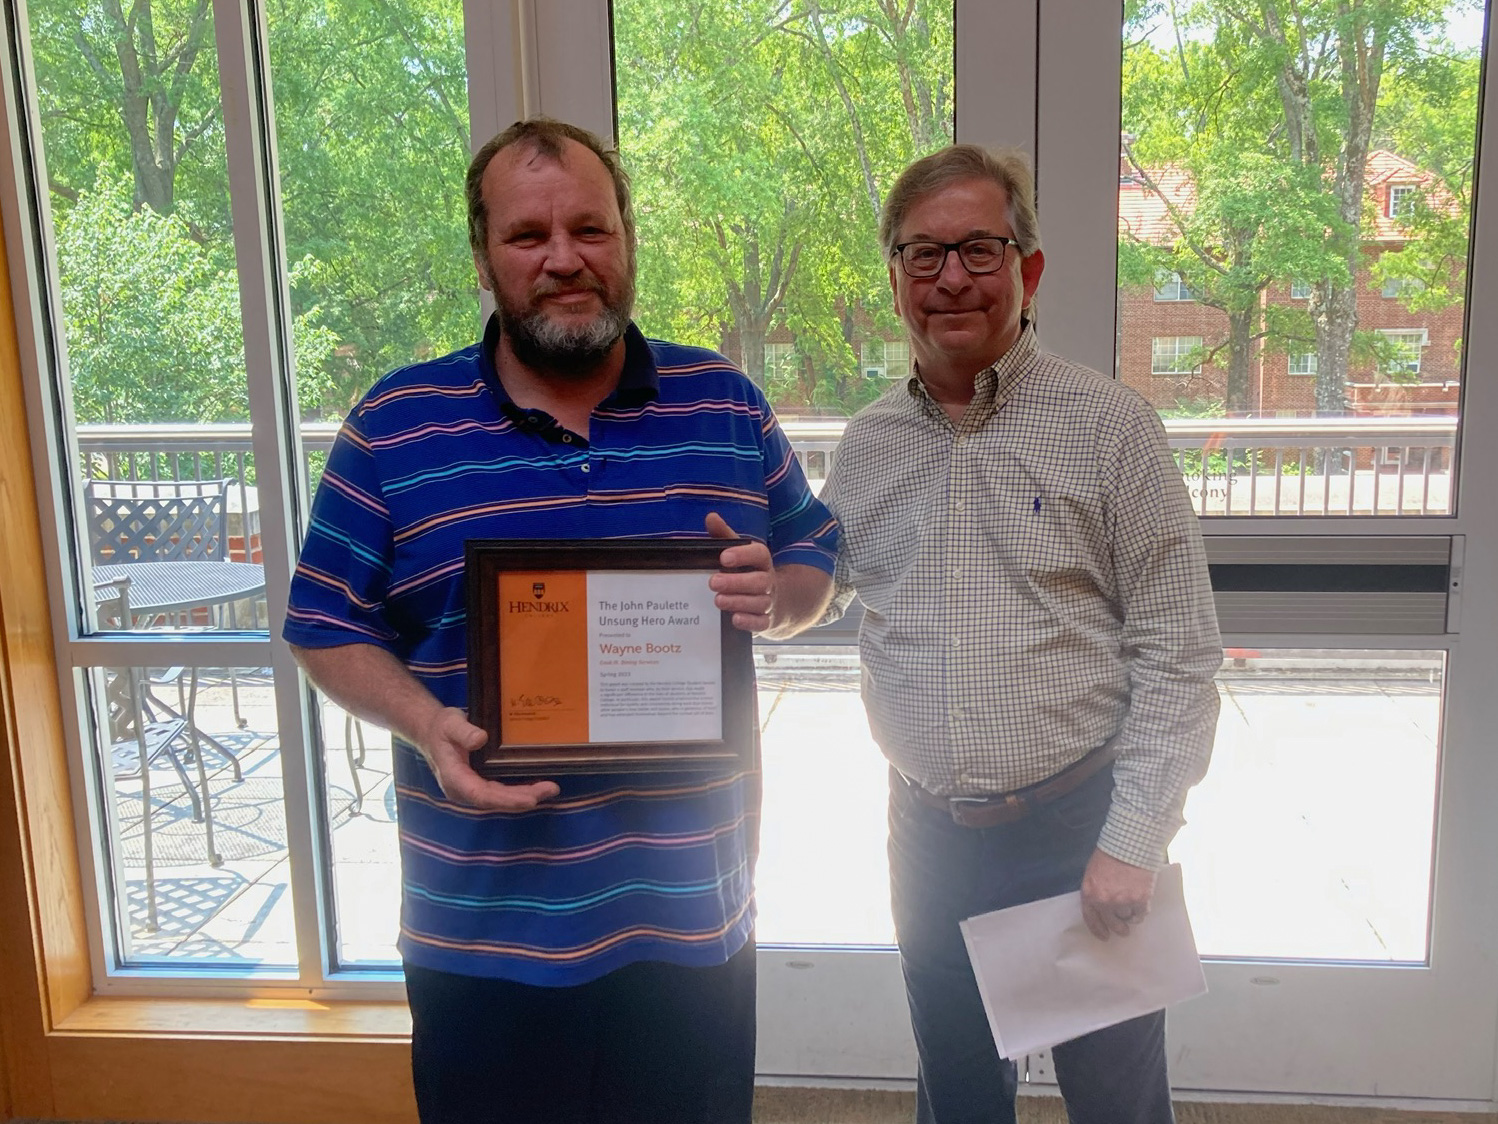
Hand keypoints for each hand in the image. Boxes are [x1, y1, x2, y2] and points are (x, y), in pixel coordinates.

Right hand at [415, 706, 559, 810]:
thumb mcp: (449, 723)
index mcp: (454, 778)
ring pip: (500, 798)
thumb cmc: (440, 728)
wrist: (432, 732)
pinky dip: (519, 790)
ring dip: (525, 795)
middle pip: (495, 800)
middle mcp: (463, 789)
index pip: (481, 795)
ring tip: (550, 789)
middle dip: (523, 798)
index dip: (506, 800)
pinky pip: (500, 791)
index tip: (530, 799)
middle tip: (550, 790)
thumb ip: (463, 731)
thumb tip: (481, 739)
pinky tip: (537, 786)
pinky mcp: (480, 784)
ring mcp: (471, 789)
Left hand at [705, 512, 774, 631]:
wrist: (776, 599)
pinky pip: (761, 623)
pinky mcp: (766, 620)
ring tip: (718, 601)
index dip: (743, 555)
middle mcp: (768, 581)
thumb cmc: (747, 571)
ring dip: (739, 601)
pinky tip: (735, 619)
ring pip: (759, 602)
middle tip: (713, 582)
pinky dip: (749, 622)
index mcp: (762, 561)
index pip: (759, 554)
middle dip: (736, 582)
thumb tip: (711, 517)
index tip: (724, 557)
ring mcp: (768, 602)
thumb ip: (724, 536)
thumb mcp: (737, 552)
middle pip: (759, 581)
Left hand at [1080, 849, 1155, 940]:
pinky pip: (1141, 913)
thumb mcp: (1093, 873)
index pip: (1091, 918)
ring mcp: (1123, 902)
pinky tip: (1142, 903)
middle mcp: (1105, 901)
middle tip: (1123, 931)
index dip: (1098, 929)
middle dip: (1118, 928)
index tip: (1104, 936)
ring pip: (1127, 918)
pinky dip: (1142, 910)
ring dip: (1130, 914)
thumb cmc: (1109, 855)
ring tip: (1133, 905)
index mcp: (1090, 894)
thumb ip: (1095, 891)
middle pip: (1112, 923)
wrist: (1128, 846)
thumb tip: (1101, 906)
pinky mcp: (1140, 900)